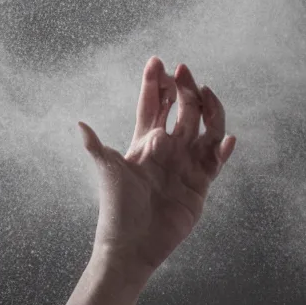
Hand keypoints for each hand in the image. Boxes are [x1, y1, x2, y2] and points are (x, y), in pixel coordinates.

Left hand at [79, 57, 236, 283]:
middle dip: (183, 88)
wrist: (132, 243)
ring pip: (205, 128)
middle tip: (182, 70)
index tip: (156, 61)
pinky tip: (226, 138)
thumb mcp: (107, 170)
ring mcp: (186, 163)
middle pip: (182, 110)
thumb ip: (96, 146)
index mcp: (145, 140)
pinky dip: (223, 148)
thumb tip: (79, 123)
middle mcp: (169, 148)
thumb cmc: (116, 206)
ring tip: (207, 92)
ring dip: (209, 109)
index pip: (153, 105)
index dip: (155, 83)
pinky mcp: (200, 183)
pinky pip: (216, 161)